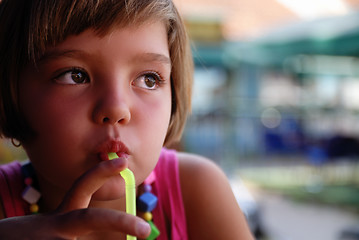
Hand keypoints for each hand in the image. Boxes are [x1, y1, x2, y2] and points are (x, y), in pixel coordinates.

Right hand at [0, 158, 150, 239]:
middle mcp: (56, 227)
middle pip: (92, 217)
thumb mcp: (54, 232)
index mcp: (62, 219)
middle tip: (146, 230)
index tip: (123, 161)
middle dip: (121, 222)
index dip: (102, 172)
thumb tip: (125, 239)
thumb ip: (78, 230)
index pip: (82, 187)